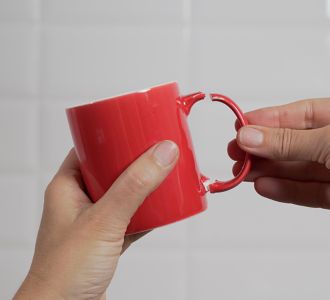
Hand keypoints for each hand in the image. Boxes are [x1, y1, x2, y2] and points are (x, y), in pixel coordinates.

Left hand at [15, 140, 178, 299]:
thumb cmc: (64, 271)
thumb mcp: (103, 221)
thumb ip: (134, 187)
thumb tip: (162, 153)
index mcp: (68, 186)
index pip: (90, 148)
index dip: (114, 135)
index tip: (138, 127)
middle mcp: (81, 200)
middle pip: (113, 169)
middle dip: (137, 160)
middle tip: (159, 148)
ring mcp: (96, 220)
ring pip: (126, 193)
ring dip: (146, 186)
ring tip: (167, 173)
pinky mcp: (109, 239)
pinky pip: (134, 216)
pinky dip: (150, 211)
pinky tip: (166, 207)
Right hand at [229, 97, 329, 240]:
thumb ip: (288, 141)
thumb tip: (251, 136)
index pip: (302, 113)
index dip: (269, 120)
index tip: (242, 126)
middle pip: (298, 142)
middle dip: (266, 148)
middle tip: (237, 152)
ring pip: (302, 168)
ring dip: (271, 169)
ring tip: (244, 171)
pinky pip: (311, 190)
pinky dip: (286, 189)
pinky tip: (264, 185)